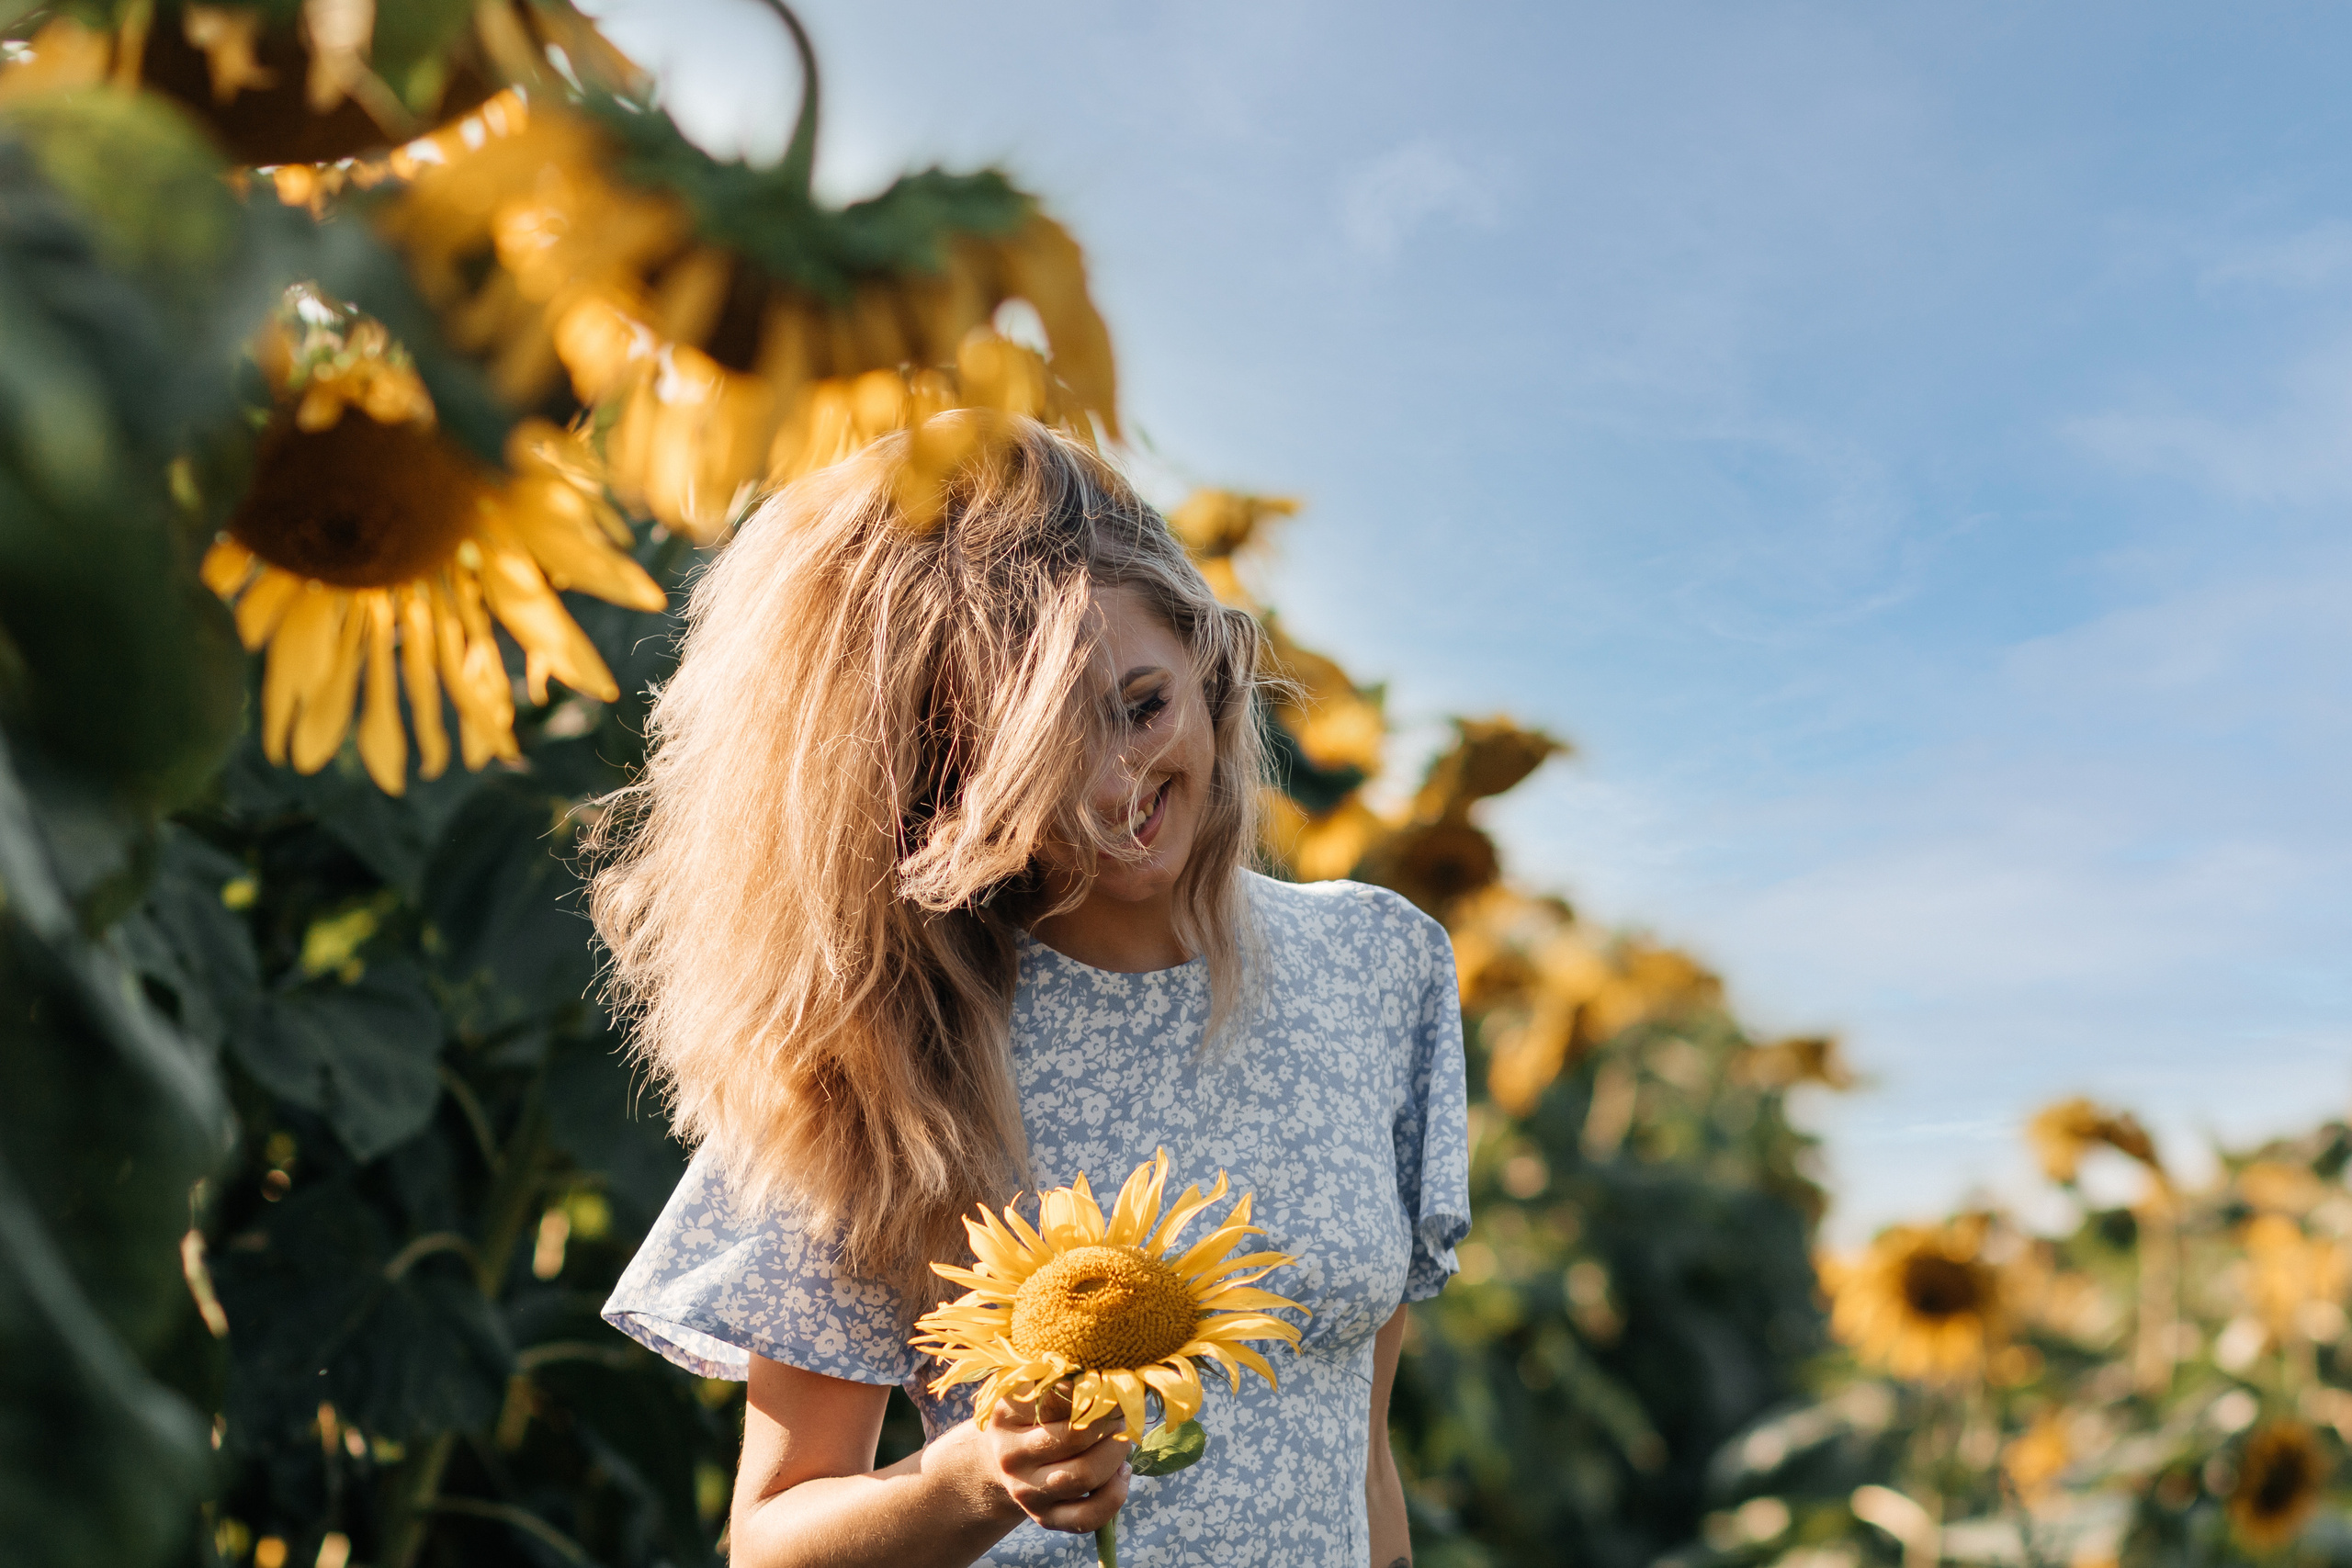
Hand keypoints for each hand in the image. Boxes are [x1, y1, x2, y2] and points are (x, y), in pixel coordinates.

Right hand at [973, 1384, 1130, 1534]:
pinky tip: (1122, 1471)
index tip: (1109, 1385)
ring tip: (1122, 1438)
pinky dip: (1115, 1493)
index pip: (1057, 1397)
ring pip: (1085, 1475)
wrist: (1005, 1460)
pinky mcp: (1045, 1519)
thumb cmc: (1032, 1415)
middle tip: (1121, 1411)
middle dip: (1110, 1421)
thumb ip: (1064, 1380)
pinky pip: (1089, 1515)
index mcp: (1006, 1414)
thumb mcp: (1036, 1389)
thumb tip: (1107, 1379)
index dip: (1093, 1390)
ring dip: (1116, 1453)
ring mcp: (1026, 1492)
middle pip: (1076, 1436)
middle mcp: (1011, 1456)